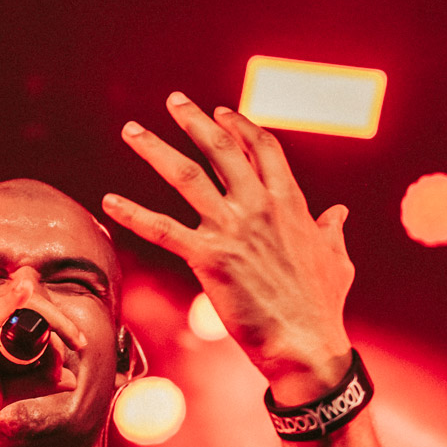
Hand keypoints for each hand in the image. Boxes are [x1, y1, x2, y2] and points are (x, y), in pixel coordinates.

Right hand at [0, 282, 87, 446]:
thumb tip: (69, 376)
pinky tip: (25, 291)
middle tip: (79, 343)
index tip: (76, 345)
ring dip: (50, 325)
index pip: (28, 310)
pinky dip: (9, 303)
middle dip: (60, 323)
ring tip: (70, 342)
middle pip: (29, 304)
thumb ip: (33, 382)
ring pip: (20, 309)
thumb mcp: (1, 394)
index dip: (57, 324)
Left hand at [102, 92, 354, 403]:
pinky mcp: (208, 257)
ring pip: (186, 176)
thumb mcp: (337, 259)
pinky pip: (161, 228)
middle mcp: (260, 206)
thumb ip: (331, 231)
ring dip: (154, 149)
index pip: (263, 149)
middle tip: (173, 101)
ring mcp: (233, 229)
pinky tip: (108, 200)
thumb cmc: (322, 307)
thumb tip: (338, 213)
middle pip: (222, 149)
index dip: (240, 127)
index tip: (221, 112)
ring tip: (131, 130)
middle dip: (195, 121)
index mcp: (290, 203)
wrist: (307, 344)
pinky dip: (132, 213)